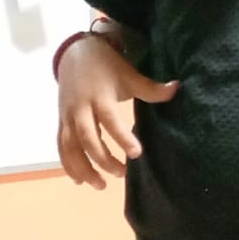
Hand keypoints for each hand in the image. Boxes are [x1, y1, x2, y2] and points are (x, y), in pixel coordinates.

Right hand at [57, 36, 177, 188]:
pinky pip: (61, 147)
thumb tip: (177, 88)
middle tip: (122, 174)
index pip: (110, 120)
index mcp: (99, 96)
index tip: (136, 153)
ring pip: (70, 147)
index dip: (122, 137)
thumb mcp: (129, 75)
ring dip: (83, 168)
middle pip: (87, 138)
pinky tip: (80, 181)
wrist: (74, 53)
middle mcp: (80, 108)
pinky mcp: (61, 122)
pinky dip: (68, 165)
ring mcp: (67, 116)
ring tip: (100, 186)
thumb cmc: (106, 66)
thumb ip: (151, 88)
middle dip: (103, 159)